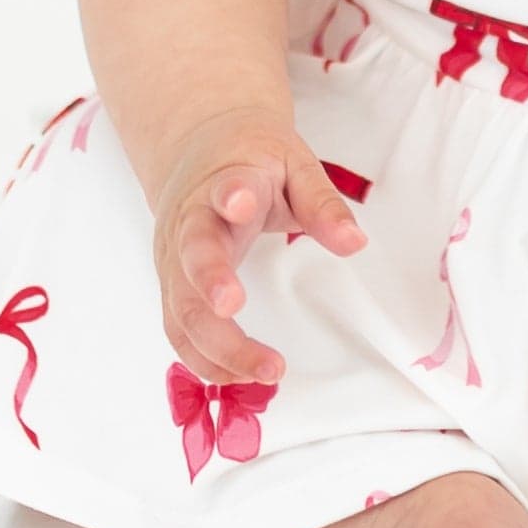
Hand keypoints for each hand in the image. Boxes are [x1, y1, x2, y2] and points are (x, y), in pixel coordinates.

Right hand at [151, 110, 367, 384]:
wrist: (197, 148)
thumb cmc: (250, 159)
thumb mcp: (295, 163)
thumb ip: (321, 203)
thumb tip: (355, 242)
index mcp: (226, 182)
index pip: (224, 187)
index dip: (230, 195)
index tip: (239, 201)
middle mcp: (191, 222)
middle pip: (191, 256)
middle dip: (209, 283)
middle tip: (232, 307)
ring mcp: (175, 258)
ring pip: (182, 306)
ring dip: (216, 344)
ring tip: (265, 370)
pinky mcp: (173, 285)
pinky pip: (179, 329)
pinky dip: (204, 359)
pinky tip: (237, 379)